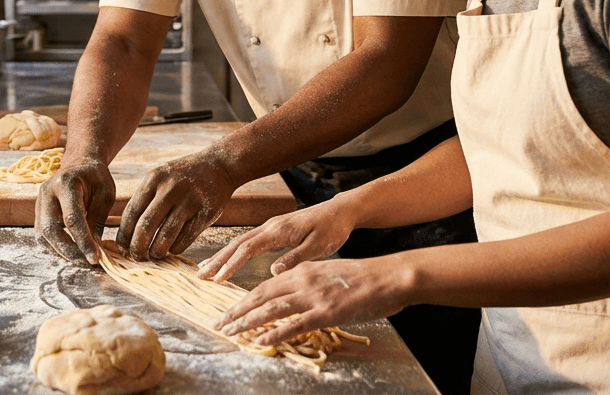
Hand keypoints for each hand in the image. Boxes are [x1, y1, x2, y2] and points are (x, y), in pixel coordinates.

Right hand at [35, 157, 115, 264]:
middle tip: (87, 262)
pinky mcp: (38, 212)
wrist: (79, 164)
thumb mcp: (105, 193)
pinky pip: (42, 236)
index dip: (83, 241)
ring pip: (43, 235)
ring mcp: (39, 203)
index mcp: (65, 183)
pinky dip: (56, 247)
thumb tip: (94, 249)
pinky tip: (71, 251)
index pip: (72, 218)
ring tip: (81, 259)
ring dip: (61, 252)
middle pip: (51, 230)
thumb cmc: (95, 178)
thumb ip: (97, 219)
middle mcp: (46, 193)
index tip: (96, 258)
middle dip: (69, 251)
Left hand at [117, 153, 236, 260]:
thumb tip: (127, 235)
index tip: (122, 250)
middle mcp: (170, 188)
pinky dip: (175, 248)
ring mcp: (189, 200)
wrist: (219, 165)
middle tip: (137, 257)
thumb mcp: (161, 178)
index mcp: (154, 179)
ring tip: (155, 255)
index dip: (124, 235)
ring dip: (157, 251)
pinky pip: (185, 238)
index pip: (131, 213)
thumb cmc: (183, 177)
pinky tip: (172, 248)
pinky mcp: (206, 212)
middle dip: (138, 247)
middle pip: (145, 226)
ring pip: (165, 235)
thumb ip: (145, 200)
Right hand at [197, 201, 355, 281]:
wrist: (340, 211)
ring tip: (205, 268)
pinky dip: (234, 251)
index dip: (231, 264)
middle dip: (217, 259)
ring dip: (222, 255)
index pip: (248, 248)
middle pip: (237, 243)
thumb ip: (295, 258)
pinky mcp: (274, 229)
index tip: (218, 278)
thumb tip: (272, 272)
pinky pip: (248, 241)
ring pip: (240, 241)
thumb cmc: (332, 228)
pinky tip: (227, 259)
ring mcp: (270, 226)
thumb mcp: (318, 246)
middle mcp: (270, 226)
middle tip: (199, 274)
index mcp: (278, 230)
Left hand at [213, 255, 416, 346]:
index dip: (245, 299)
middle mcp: (303, 280)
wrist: (390, 276)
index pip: (265, 285)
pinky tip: (259, 340)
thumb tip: (295, 296)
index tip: (229, 310)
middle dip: (236, 310)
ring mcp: (314, 296)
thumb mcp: (330, 274)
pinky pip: (294, 325)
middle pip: (261, 295)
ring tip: (229, 332)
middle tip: (218, 323)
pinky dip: (274, 333)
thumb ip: (310, 282)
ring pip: (271, 309)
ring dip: (246, 321)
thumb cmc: (365, 277)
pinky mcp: (326, 312)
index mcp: (304, 270)